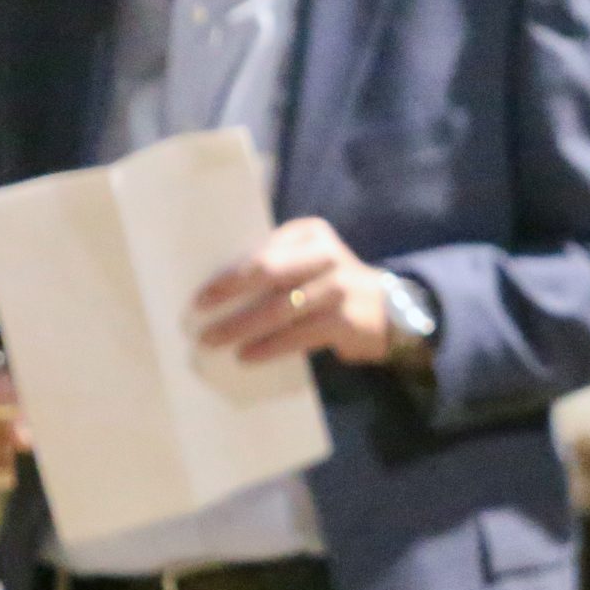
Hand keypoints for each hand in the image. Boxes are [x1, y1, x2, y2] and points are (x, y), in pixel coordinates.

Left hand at [195, 217, 393, 364]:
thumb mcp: (309, 264)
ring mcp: (337, 286)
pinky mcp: (344, 319)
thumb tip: (219, 292)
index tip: (201, 293)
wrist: (390, 311)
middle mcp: (325, 254)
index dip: (228, 272)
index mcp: (310, 234)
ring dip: (241, 326)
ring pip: (278, 308)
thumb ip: (276, 266)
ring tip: (213, 339)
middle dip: (229, 292)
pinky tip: (247, 355)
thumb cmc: (332, 287)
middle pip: (268, 271)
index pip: (262, 250)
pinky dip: (269, 346)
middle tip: (199, 312)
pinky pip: (297, 335)